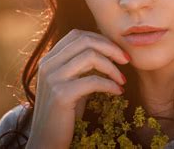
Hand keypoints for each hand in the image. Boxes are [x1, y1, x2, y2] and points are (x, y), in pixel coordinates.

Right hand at [26, 29, 129, 148]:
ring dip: (112, 67)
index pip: (77, 35)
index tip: (118, 52)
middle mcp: (48, 64)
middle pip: (85, 41)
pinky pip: (93, 81)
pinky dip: (110, 84)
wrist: (47, 141)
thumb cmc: (65, 112)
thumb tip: (108, 49)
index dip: (101, 39)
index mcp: (49, 59)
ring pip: (90, 57)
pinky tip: (118, 92)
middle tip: (126, 60)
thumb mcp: (73, 82)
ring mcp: (52, 78)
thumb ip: (83, 65)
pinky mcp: (61, 95)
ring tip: (122, 80)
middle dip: (111, 48)